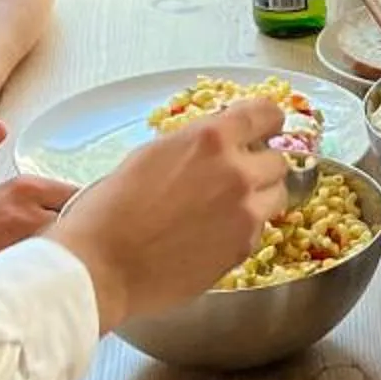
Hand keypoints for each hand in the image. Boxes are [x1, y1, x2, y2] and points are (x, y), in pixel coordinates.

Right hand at [46, 99, 290, 329]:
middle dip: (260, 166)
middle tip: (236, 177)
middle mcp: (236, 172)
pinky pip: (259, 229)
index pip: (265, 114)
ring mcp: (245, 213)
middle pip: (278, 160)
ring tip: (226, 210)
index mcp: (210, 139)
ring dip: (259, 198)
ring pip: (276, 196)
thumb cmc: (110, 209)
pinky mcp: (243, 248)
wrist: (102, 265)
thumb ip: (194, 147)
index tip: (266, 128)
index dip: (268, 121)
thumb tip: (214, 147)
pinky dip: (243, 230)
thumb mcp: (151, 155)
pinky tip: (211, 236)